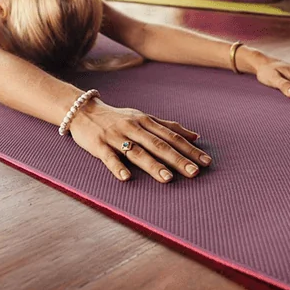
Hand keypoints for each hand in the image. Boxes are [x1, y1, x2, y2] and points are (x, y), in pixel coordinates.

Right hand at [68, 98, 211, 181]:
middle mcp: (133, 127)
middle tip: (194, 173)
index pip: (171, 136)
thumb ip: (168, 126)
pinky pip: (109, 157)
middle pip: (158, 145)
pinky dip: (117, 166)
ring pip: (137, 151)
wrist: (83, 111)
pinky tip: (126, 177)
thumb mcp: (143, 117)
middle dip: (177, 159)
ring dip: (153, 165)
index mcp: (146, 121)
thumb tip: (196, 136)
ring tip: (167, 179)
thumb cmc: (118, 117)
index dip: (189, 149)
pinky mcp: (99, 145)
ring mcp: (115, 136)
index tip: (206, 162)